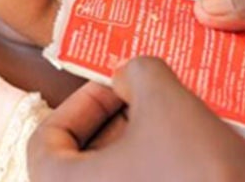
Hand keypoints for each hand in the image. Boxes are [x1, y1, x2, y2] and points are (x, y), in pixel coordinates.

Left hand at [28, 57, 244, 181]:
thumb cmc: (198, 175)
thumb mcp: (166, 100)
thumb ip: (138, 73)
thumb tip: (131, 77)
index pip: (47, 139)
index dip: (82, 102)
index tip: (117, 86)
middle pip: (85, 159)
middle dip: (120, 121)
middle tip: (151, 99)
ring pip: (119, 178)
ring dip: (145, 146)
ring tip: (182, 123)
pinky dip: (162, 172)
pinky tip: (198, 155)